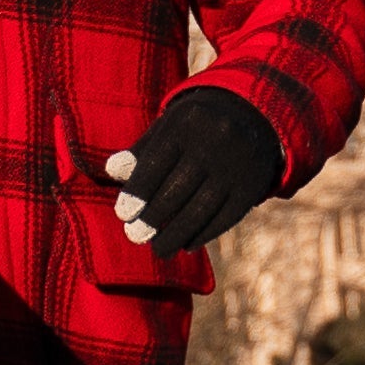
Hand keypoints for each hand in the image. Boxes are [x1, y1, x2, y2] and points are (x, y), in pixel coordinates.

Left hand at [104, 86, 283, 256]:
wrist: (252, 115)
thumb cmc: (195, 126)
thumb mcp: (169, 126)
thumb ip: (141, 151)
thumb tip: (112, 170)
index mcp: (187, 123)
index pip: (156, 163)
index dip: (138, 192)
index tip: (123, 214)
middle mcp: (215, 142)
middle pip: (177, 190)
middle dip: (153, 218)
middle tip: (134, 236)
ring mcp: (236, 166)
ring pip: (201, 209)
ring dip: (176, 235)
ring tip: (159, 250)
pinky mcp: (252, 187)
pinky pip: (225, 218)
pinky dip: (204, 234)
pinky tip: (187, 244)